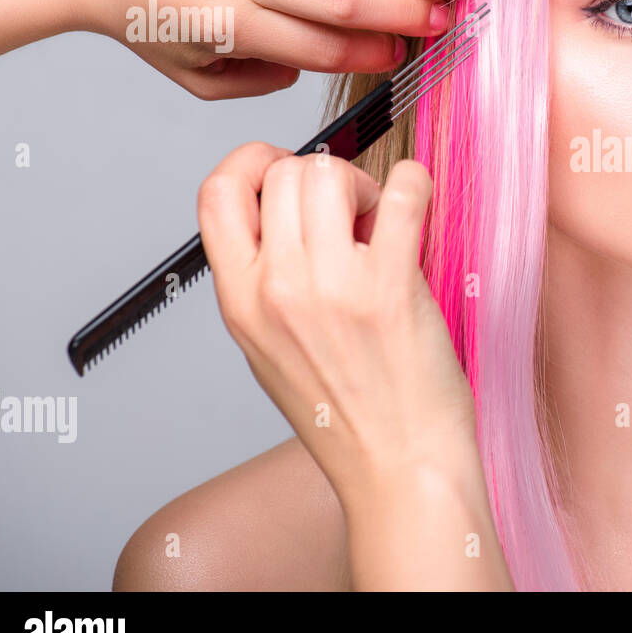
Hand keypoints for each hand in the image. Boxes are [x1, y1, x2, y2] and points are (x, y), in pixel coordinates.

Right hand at [196, 141, 481, 503]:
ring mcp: (332, 287)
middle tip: (353, 213)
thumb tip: (291, 212)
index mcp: (240, 302)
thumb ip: (267, 281)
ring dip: (362, 183)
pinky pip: (401, 193)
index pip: (216, 193)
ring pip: (330, 172)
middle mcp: (277, 290)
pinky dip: (413, 182)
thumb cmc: (347, 416)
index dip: (251, 163)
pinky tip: (416, 202)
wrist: (398, 469)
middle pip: (283, 172)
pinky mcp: (391, 288)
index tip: (283, 168)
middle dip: (322, 176)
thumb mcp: (270, 350)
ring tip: (381, 224)